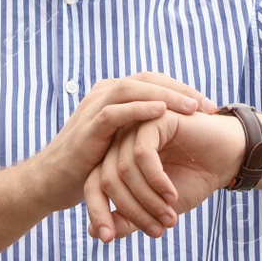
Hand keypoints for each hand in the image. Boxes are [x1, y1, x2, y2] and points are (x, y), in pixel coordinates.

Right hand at [27, 72, 216, 215]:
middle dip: (181, 90)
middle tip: (210, 106)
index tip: (210, 107)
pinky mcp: (88, 127)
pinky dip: (139, 109)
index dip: (182, 90)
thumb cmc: (86, 164)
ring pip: (133, 88)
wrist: (51, 182)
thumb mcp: (117, 142)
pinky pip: (116, 111)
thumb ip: (137, 130)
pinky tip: (161, 113)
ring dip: (166, 96)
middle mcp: (104, 94)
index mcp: (113, 96)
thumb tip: (172, 131)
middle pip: (148, 79)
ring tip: (193, 107)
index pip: (154, 81)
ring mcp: (94, 107)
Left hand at [83, 108, 247, 242]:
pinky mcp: (154, 118)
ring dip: (147, 200)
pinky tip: (172, 194)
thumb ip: (128, 218)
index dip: (98, 214)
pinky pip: (143, 154)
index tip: (107, 240)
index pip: (93, 186)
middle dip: (131, 211)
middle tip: (157, 230)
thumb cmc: (193, 180)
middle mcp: (121, 141)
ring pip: (124, 170)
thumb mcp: (158, 208)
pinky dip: (156, 181)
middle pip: (107, 179)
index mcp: (116, 158)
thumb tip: (95, 234)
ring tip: (170, 215)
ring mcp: (136, 127)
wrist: (229, 158)